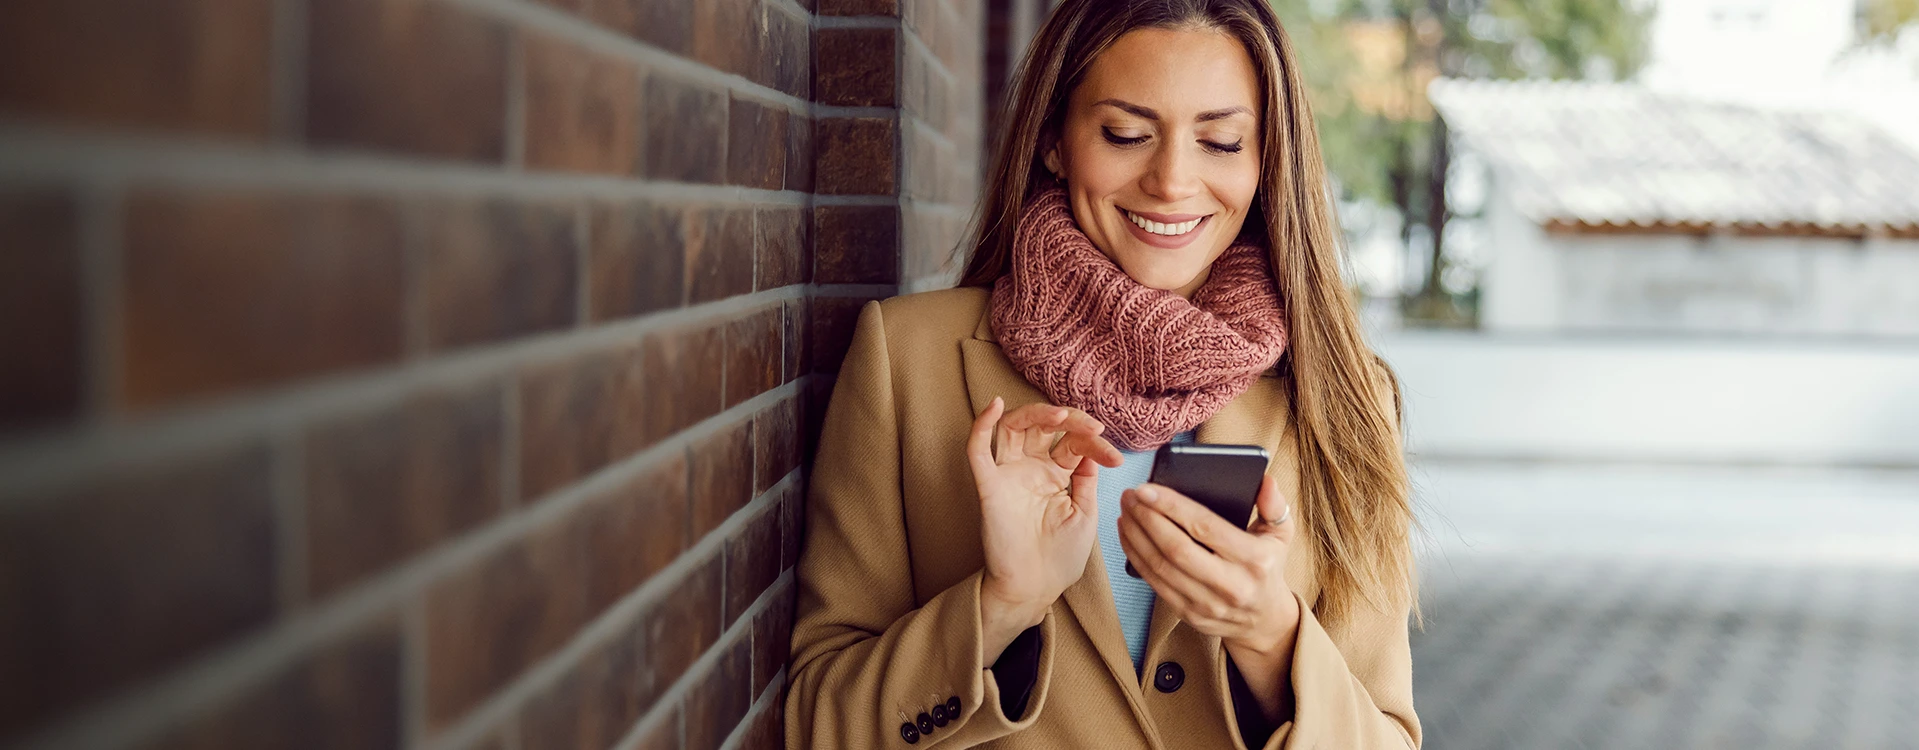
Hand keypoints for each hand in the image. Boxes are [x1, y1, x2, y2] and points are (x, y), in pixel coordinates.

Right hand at [968, 397, 1123, 621]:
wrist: (1035, 588)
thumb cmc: (1060, 557)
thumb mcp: (1085, 514)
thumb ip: (1086, 480)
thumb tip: (1091, 450)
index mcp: (1057, 475)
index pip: (1073, 443)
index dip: (1096, 443)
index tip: (1116, 458)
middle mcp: (1032, 469)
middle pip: (1044, 426)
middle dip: (1070, 419)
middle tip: (1093, 427)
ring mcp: (1010, 475)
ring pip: (1014, 427)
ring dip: (1035, 413)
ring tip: (1059, 416)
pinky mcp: (990, 486)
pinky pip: (978, 450)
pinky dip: (981, 425)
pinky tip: (994, 406)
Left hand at [1117, 474, 1300, 657]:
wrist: (1265, 620)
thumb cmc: (1268, 567)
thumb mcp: (1281, 535)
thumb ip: (1274, 505)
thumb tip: (1265, 480)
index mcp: (1254, 560)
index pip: (1205, 527)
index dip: (1171, 506)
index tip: (1146, 488)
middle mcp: (1232, 585)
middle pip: (1176, 548)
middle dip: (1147, 518)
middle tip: (1130, 496)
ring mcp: (1208, 604)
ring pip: (1161, 567)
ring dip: (1136, 537)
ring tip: (1125, 512)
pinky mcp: (1190, 615)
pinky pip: (1155, 583)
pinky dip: (1136, 557)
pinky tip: (1128, 536)